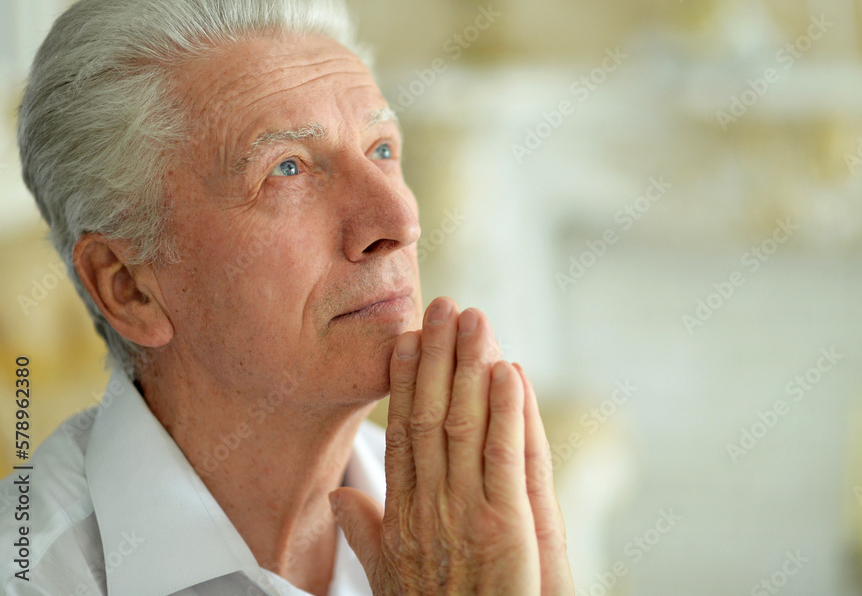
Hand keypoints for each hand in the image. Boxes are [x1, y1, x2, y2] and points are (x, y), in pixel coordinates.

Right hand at [329, 297, 573, 594]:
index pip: (401, 434)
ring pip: (465, 425)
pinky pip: (506, 457)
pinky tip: (508, 370)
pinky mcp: (506, 526)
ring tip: (475, 319)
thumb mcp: (389, 575)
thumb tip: (340, 497)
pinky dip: (508, 411)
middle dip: (438, 357)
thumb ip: (367, 532)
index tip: (407, 340)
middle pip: (430, 416)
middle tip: (443, 306)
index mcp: (402, 516)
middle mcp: (428, 507)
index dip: (405, 382)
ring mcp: (466, 514)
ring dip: (471, 367)